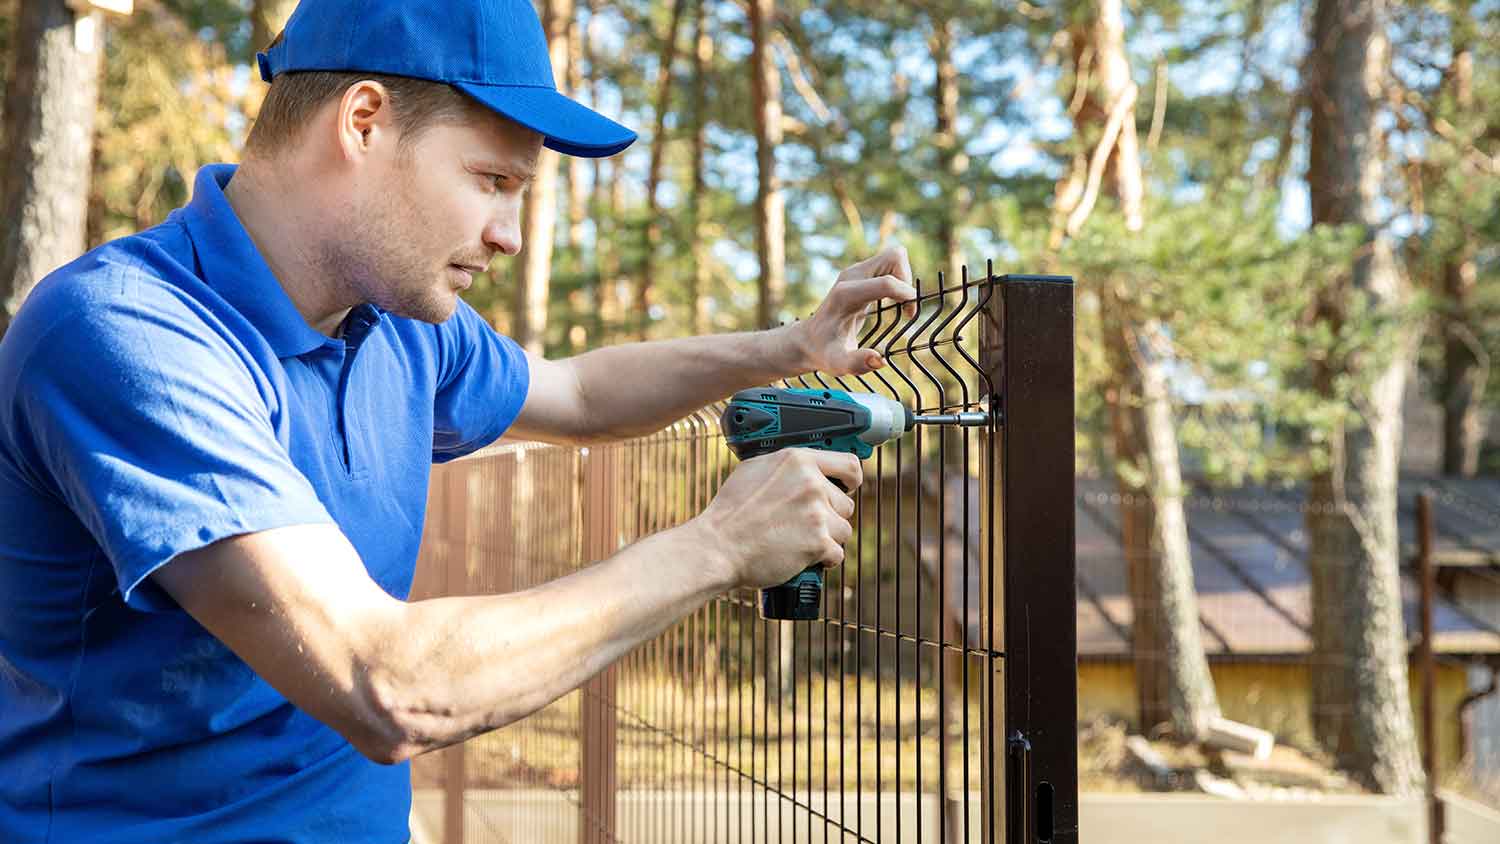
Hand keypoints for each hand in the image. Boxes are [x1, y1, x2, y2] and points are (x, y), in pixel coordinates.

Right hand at [691, 449, 861, 589]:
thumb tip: (806, 467)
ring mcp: (816, 514)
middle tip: (804, 524)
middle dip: (830, 516)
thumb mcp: (754, 470)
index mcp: (797, 460)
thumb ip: (787, 466)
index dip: (851, 480)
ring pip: (843, 530)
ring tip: (799, 540)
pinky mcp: (818, 543)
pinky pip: (837, 553)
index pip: (849, 464)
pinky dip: (823, 559)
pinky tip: (803, 556)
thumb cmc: (730, 512)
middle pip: (846, 504)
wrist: (718, 547)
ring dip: (826, 538)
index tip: (848, 488)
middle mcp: (811, 484)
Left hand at [792, 245, 918, 374]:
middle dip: (907, 280)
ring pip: (894, 257)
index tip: (909, 315)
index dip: (906, 296)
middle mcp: (851, 276)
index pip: (886, 282)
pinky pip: (890, 265)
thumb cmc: (824, 352)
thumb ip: (856, 363)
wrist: (808, 339)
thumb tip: (880, 360)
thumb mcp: (837, 363)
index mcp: (846, 294)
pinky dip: (898, 280)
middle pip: (894, 257)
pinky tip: (892, 303)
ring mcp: (855, 272)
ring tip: (901, 305)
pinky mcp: (860, 274)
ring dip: (905, 279)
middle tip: (905, 307)